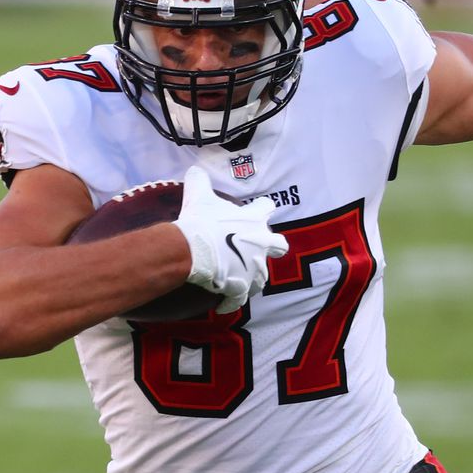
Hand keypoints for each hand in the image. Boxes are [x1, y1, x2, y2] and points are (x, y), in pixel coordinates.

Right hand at [172, 167, 288, 313]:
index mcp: (254, 220)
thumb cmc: (200, 221)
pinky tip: (224, 304)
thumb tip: (194, 169)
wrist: (193, 249)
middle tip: (259, 249)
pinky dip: (232, 301)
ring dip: (252, 277)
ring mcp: (253, 268)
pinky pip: (239, 298)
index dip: (263, 209)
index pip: (267, 209)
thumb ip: (200, 181)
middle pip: (279, 246)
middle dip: (273, 248)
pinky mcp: (242, 287)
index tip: (259, 210)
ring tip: (239, 278)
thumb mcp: (199, 195)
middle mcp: (261, 244)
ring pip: (262, 276)